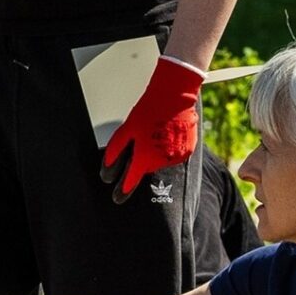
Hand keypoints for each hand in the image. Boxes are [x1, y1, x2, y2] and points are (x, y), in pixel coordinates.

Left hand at [101, 58, 205, 201]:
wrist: (175, 96)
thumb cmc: (149, 110)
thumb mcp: (126, 130)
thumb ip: (115, 152)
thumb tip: (107, 171)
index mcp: (145, 157)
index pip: (131, 180)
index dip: (123, 189)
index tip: (117, 198)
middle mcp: (163, 161)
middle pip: (146, 168)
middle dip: (142, 158)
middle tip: (144, 139)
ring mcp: (177, 157)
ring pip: (160, 162)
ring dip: (155, 153)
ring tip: (156, 132)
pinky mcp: (188, 151)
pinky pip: (174, 156)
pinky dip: (168, 149)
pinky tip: (167, 133)